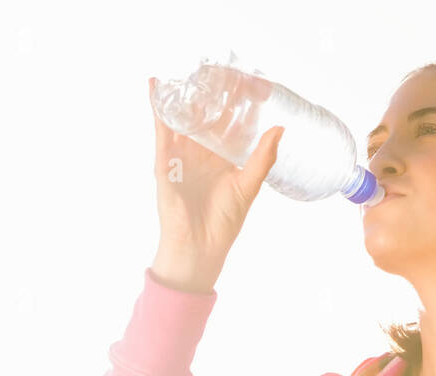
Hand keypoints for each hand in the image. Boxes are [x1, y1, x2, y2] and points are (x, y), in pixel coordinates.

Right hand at [149, 75, 282, 288]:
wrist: (199, 247)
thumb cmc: (223, 223)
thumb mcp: (248, 186)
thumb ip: (262, 158)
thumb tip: (280, 128)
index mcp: (221, 159)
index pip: (229, 123)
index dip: (237, 104)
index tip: (249, 82)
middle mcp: (201, 154)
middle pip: (205, 116)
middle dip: (211, 94)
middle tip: (219, 67)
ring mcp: (181, 156)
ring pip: (182, 119)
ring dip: (184, 95)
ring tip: (190, 70)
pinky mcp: (165, 163)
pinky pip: (161, 131)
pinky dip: (157, 110)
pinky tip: (156, 87)